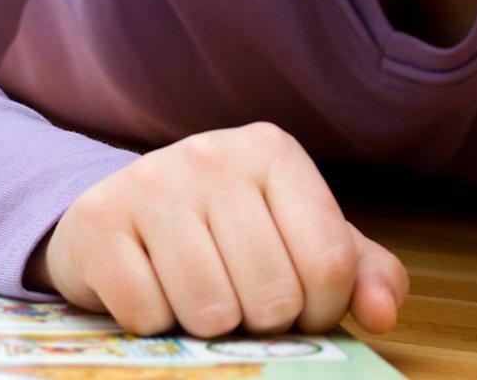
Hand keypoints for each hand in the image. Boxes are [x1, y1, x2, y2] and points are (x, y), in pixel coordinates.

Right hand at [31, 123, 407, 337]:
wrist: (115, 219)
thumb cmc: (221, 235)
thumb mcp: (297, 241)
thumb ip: (358, 272)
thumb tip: (380, 314)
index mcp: (271, 150)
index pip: (330, 263)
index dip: (319, 311)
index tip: (295, 306)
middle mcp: (210, 153)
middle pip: (273, 295)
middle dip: (260, 322)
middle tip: (237, 299)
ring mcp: (148, 181)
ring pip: (210, 310)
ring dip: (206, 326)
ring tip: (192, 294)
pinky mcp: (96, 220)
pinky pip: (148, 314)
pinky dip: (153, 323)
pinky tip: (148, 288)